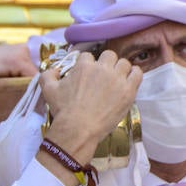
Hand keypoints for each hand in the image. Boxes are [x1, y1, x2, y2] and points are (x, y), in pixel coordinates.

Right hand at [41, 50, 140, 165]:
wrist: (78, 129)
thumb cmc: (63, 110)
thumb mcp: (48, 90)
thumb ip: (48, 75)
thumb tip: (55, 69)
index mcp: (84, 66)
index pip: (88, 56)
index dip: (86, 64)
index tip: (87, 73)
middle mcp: (102, 68)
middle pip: (109, 55)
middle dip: (105, 63)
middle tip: (102, 76)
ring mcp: (117, 79)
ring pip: (124, 63)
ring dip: (119, 69)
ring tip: (116, 79)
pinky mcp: (128, 90)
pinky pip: (137, 73)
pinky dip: (133, 75)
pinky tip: (128, 81)